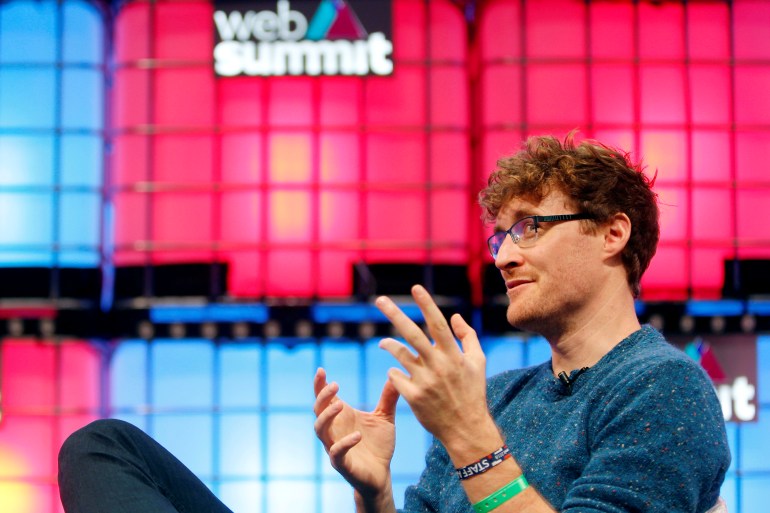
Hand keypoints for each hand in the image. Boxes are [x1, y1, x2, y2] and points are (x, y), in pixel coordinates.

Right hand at [313, 367, 399, 504]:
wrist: (381, 475)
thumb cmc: (378, 446)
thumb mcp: (384, 418)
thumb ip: (387, 398)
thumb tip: (395, 375)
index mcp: (341, 418)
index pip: (324, 398)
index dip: (319, 385)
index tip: (321, 369)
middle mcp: (334, 430)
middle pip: (318, 410)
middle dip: (323, 397)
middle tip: (335, 385)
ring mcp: (335, 447)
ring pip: (320, 430)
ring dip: (327, 416)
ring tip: (341, 405)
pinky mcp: (342, 464)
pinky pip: (336, 452)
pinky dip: (344, 443)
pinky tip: (357, 435)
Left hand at [375, 285, 495, 450]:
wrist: (466, 429)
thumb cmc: (473, 392)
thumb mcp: (478, 362)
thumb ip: (468, 336)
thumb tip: (454, 316)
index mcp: (454, 355)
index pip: (437, 324)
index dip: (426, 305)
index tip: (415, 288)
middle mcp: (438, 365)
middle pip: (412, 334)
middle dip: (394, 314)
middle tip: (379, 300)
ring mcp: (424, 381)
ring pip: (399, 354)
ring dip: (388, 345)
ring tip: (382, 342)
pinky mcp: (413, 396)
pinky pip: (395, 376)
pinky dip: (394, 371)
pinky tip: (397, 373)